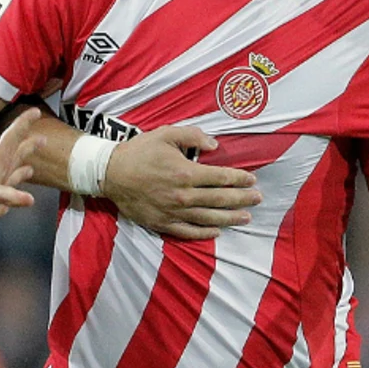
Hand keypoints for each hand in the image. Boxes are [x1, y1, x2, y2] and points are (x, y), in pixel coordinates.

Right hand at [106, 125, 260, 239]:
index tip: (252, 180)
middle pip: (220, 199)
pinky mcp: (162, 223)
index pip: (221, 178)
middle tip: (258, 199)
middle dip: (242, 199)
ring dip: (230, 218)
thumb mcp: (166, 134)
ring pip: (208, 218)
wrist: (110, 173)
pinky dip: (205, 233)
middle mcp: (182, 195)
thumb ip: (193, 136)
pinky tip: (218, 232)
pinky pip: (188, 232)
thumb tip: (215, 145)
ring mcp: (173, 212)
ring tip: (245, 217)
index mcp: (185, 172)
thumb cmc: (139, 151)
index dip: (239, 179)